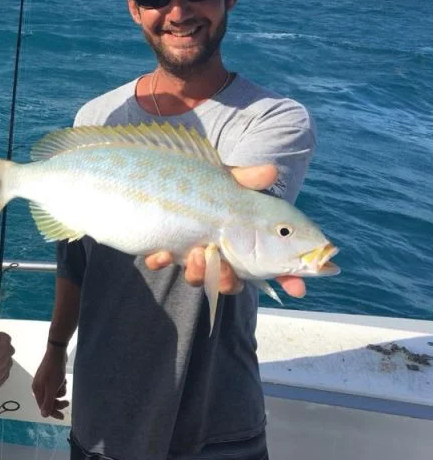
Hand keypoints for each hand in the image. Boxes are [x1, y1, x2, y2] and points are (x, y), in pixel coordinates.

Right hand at [32, 345, 69, 419]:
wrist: (57, 352)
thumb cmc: (54, 370)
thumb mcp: (52, 388)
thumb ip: (48, 402)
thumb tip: (43, 415)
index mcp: (37, 390)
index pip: (44, 407)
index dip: (53, 413)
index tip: (63, 417)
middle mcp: (39, 387)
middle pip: (49, 401)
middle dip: (58, 402)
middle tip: (68, 402)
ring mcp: (44, 381)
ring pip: (54, 394)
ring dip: (61, 391)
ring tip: (64, 383)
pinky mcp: (50, 377)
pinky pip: (56, 386)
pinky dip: (61, 385)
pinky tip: (64, 379)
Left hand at [143, 164, 305, 297]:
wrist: (168, 178)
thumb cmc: (209, 184)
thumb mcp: (229, 180)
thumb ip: (247, 180)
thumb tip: (271, 170)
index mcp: (243, 243)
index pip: (273, 269)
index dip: (289, 280)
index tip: (298, 289)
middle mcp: (218, 254)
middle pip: (230, 281)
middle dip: (227, 280)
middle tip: (222, 266)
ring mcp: (190, 254)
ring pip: (197, 278)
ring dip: (197, 272)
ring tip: (196, 253)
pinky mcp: (164, 249)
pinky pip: (161, 264)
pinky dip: (161, 261)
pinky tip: (161, 253)